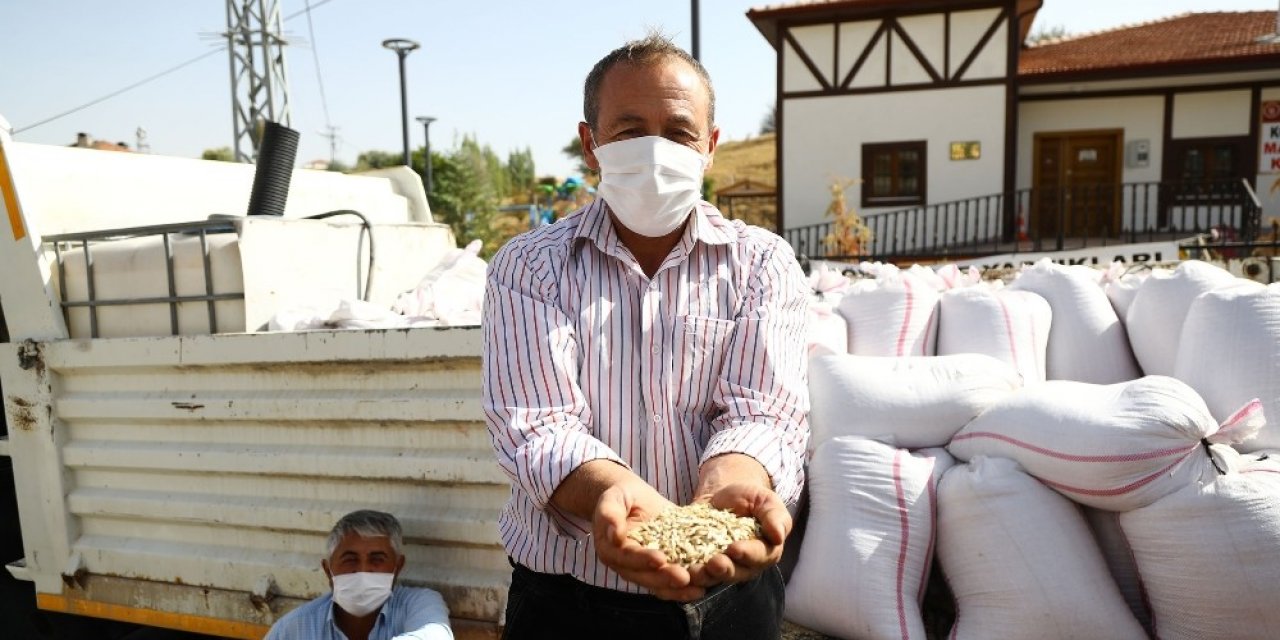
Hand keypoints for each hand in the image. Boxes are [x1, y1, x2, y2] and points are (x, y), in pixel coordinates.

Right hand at [592, 479, 704, 601]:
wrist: (632, 498)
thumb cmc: (620, 496)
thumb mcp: (612, 499)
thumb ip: (609, 515)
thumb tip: (613, 535)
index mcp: (610, 550)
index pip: (627, 557)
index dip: (642, 559)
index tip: (660, 559)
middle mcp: (626, 565)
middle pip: (645, 576)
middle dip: (665, 578)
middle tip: (684, 577)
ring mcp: (644, 569)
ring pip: (660, 585)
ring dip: (678, 589)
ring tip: (698, 588)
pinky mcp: (662, 568)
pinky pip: (672, 582)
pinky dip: (686, 588)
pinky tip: (703, 588)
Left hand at [686, 482, 790, 588]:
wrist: (723, 496)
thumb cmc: (750, 498)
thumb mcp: (765, 500)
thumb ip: (774, 516)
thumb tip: (779, 535)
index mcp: (766, 551)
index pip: (760, 556)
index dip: (748, 554)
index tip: (734, 548)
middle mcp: (747, 565)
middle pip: (737, 572)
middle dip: (725, 569)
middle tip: (714, 563)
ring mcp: (724, 567)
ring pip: (715, 577)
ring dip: (704, 576)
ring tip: (693, 571)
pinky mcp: (703, 565)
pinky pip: (696, 572)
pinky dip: (687, 572)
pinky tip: (678, 568)